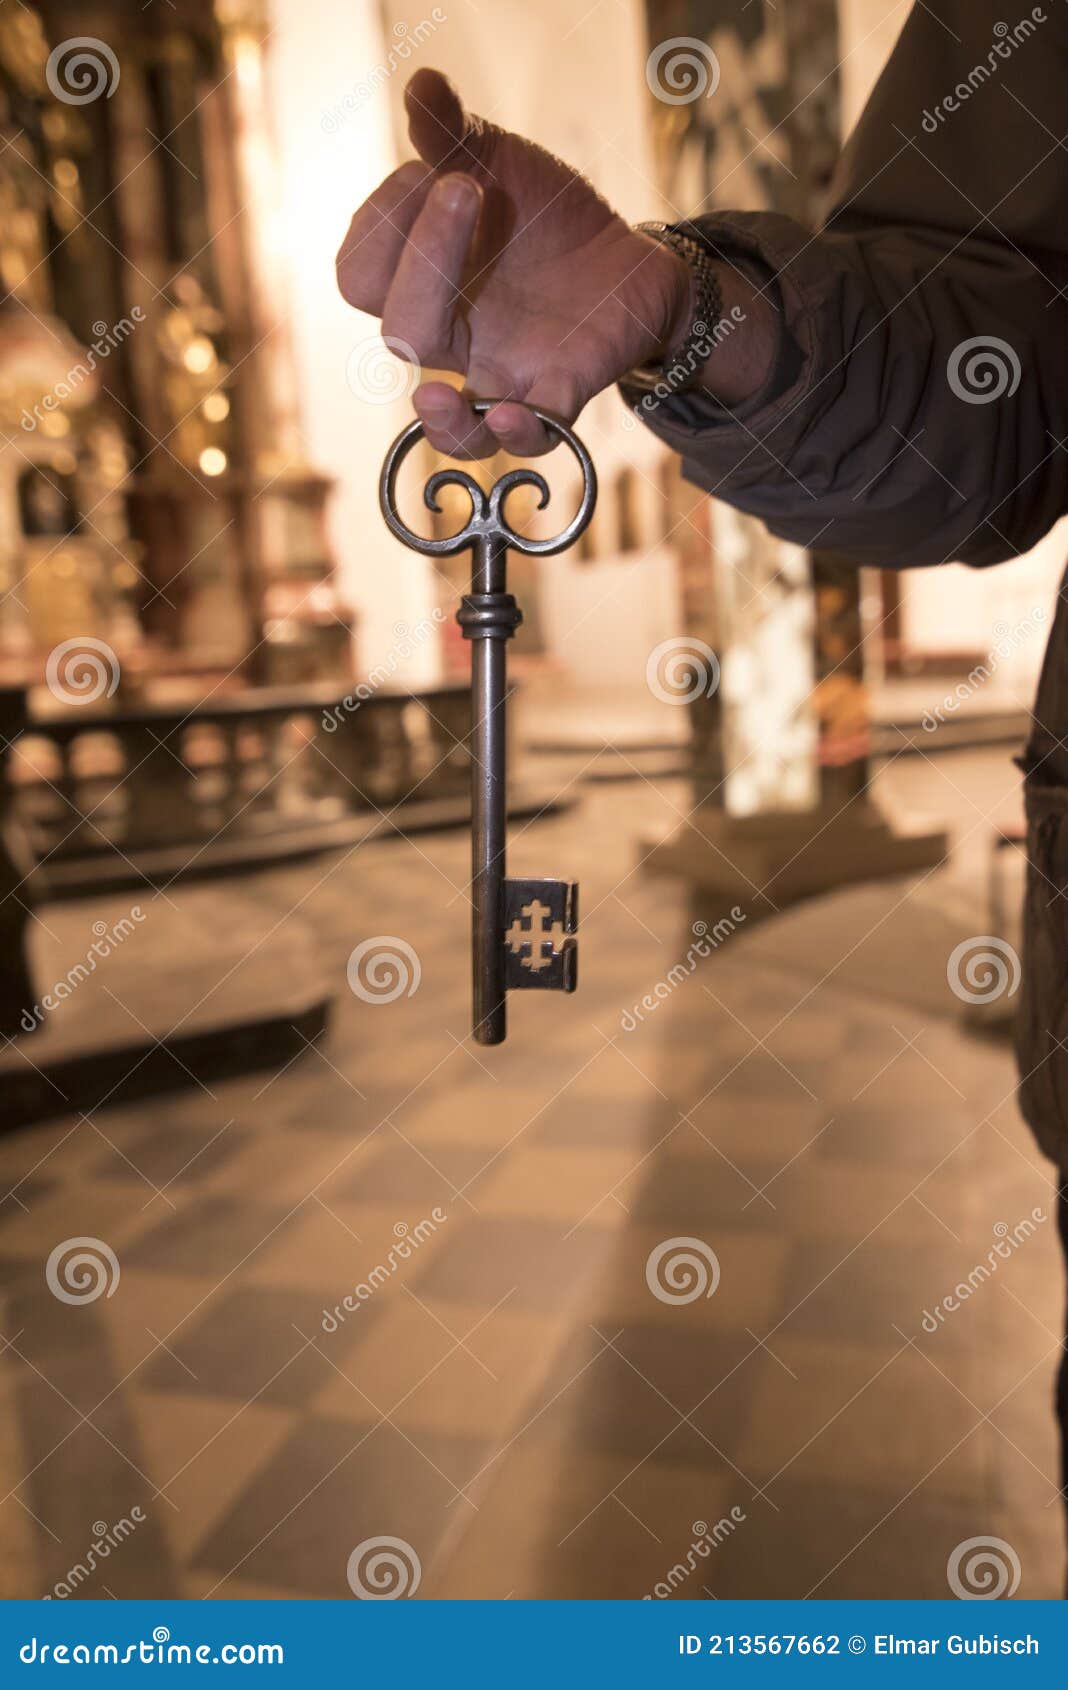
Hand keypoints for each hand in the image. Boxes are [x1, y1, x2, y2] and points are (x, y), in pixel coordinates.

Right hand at [336, 68, 692, 457]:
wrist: (624, 255)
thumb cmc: (541, 215)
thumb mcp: (498, 161)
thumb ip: (451, 134)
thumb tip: (420, 86)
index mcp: (419, 280)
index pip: (363, 276)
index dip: (385, 224)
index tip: (437, 168)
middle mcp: (450, 337)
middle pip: (399, 332)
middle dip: (422, 261)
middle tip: (467, 191)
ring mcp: (501, 374)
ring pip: (449, 420)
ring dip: (440, 413)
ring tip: (434, 389)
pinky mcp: (557, 394)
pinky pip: (530, 436)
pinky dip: (519, 433)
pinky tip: (516, 412)